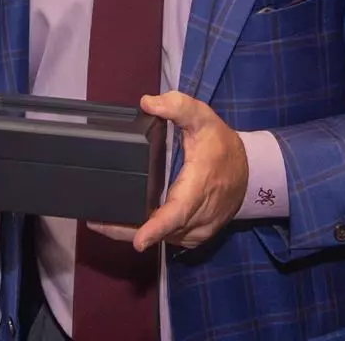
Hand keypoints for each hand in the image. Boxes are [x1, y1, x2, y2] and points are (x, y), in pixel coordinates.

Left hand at [89, 92, 247, 251]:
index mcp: (199, 187)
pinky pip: (169, 240)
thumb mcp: (202, 117)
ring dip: (134, 233)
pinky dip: (149, 235)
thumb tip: (147, 103)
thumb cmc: (221, 145)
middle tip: (95, 222)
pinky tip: (126, 226)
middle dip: (127, 230)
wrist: (249, 171)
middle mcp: (199, 215)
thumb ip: (177, 106)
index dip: (157, 228)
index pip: (178, 213)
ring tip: (102, 223)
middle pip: (163, 231)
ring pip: (164, 239)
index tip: (139, 241)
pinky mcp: (196, 236)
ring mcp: (199, 230)